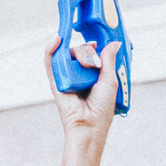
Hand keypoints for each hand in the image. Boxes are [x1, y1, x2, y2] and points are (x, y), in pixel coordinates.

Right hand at [45, 32, 117, 146]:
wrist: (89, 125)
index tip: (97, 44)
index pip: (90, 52)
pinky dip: (51, 49)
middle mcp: (78, 74)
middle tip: (95, 64)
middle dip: (88, 52)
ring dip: (78, 53)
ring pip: (68, 54)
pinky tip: (57, 40)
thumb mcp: (110, 80)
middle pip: (79, 51)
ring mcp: (66, 76)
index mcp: (92, 74)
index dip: (92, 46)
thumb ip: (109, 59)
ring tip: (87, 65)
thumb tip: (114, 42)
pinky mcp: (55, 81)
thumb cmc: (102, 108)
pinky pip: (50, 61)